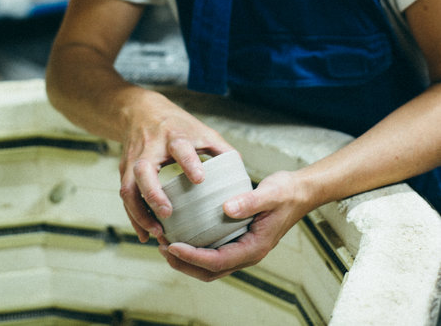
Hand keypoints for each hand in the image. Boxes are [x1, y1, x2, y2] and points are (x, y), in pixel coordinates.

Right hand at [118, 90, 233, 243]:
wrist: (140, 110)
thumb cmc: (177, 124)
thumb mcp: (201, 130)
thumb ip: (221, 150)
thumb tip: (241, 177)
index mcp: (173, 136)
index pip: (180, 147)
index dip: (189, 162)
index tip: (200, 179)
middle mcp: (149, 147)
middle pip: (144, 170)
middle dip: (153, 193)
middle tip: (167, 214)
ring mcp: (133, 159)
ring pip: (128, 187)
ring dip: (140, 212)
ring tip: (157, 232)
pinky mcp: (123, 170)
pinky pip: (125, 195)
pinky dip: (133, 217)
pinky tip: (145, 235)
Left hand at [158, 170, 310, 280]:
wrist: (299, 191)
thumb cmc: (287, 193)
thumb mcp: (270, 193)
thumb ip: (249, 201)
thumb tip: (226, 208)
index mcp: (254, 247)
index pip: (217, 261)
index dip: (192, 257)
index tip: (172, 245)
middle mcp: (247, 252)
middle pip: (210, 271)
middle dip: (184, 263)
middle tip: (162, 246)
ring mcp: (242, 247)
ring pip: (210, 265)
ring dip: (187, 259)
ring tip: (166, 242)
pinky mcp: (238, 238)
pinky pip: (214, 250)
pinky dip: (196, 248)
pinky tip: (184, 232)